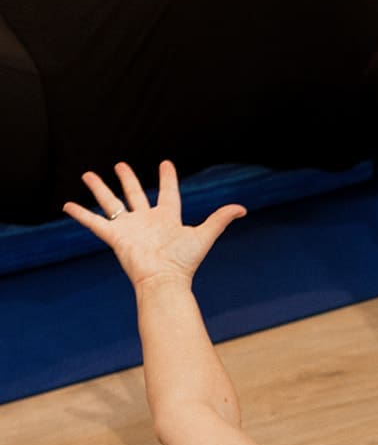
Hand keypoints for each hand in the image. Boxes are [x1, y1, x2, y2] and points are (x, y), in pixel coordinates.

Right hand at [63, 162, 245, 287]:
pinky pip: (95, 222)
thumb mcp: (204, 236)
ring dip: (99, 189)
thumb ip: (220, 219)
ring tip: (87, 175)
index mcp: (167, 218)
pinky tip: (67, 205)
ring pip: (111, 203)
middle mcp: (147, 221)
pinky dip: (81, 215)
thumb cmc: (184, 262)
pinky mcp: (115, 237)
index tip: (166, 164)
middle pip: (135, 194)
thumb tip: (242, 207)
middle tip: (120, 164)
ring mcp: (130, 228)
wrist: (163, 281)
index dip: (167, 178)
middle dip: (127, 179)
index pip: (168, 193)